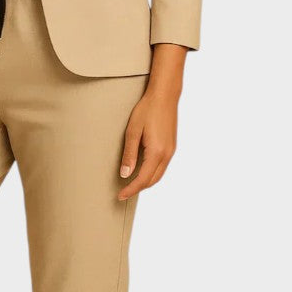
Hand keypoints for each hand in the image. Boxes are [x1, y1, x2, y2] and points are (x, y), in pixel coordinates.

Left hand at [117, 43, 186, 200]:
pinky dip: (151, 174)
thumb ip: (129, 154)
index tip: (119, 196)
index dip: (130, 189)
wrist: (165, 96)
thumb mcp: (133, 131)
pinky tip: (142, 172)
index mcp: (156, 152)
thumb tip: (125, 174)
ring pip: (158, 175)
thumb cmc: (147, 110)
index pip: (142, 179)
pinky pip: (162, 167)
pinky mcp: (171, 147)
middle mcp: (167, 154)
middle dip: (137, 189)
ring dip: (145, 182)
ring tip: (130, 185)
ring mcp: (171, 151)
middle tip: (123, 193)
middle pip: (152, 180)